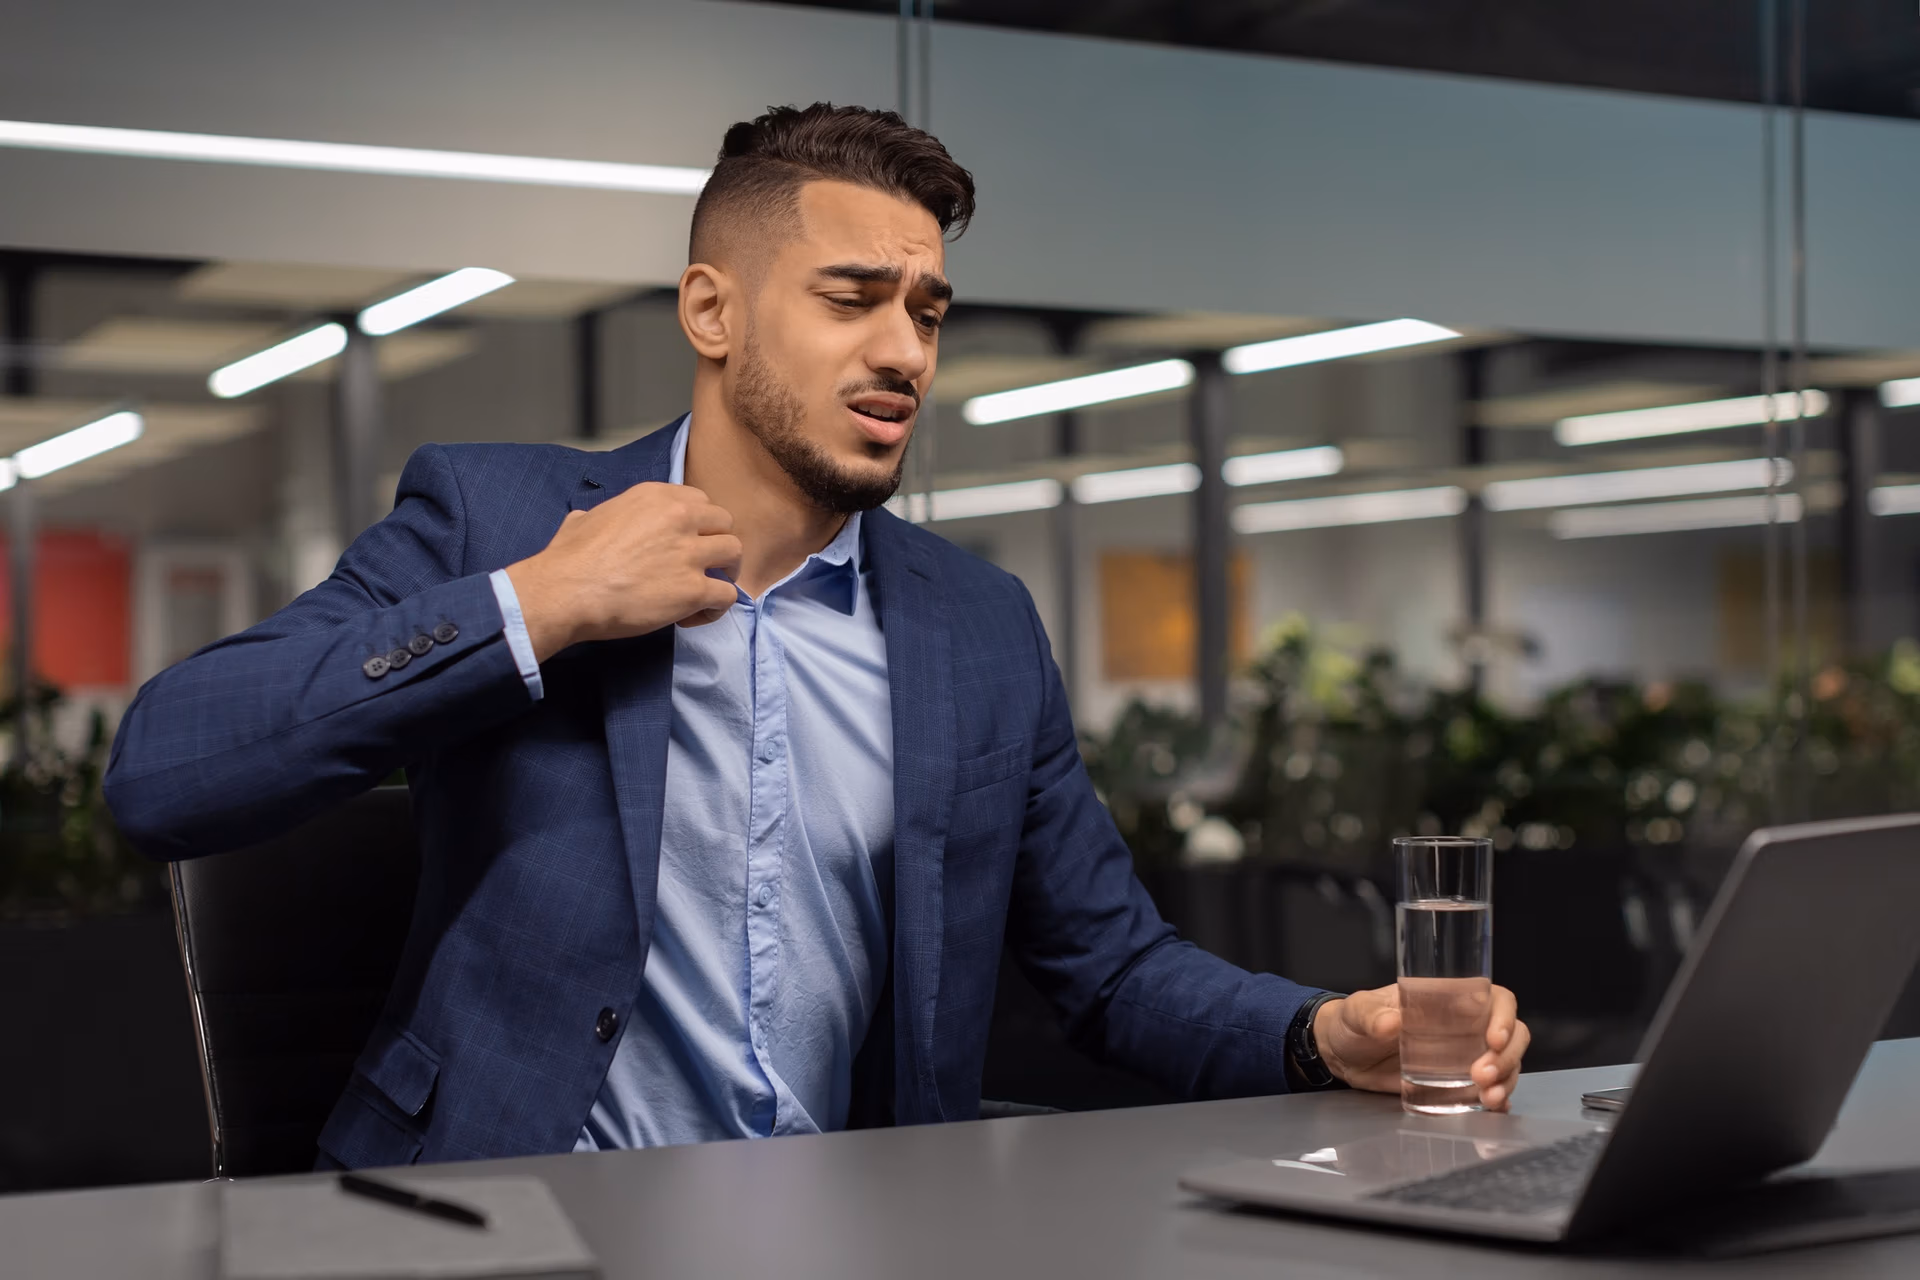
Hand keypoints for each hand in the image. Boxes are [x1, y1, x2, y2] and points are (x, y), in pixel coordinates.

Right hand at [505, 483, 742, 661]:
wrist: (567, 591)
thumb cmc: (568, 559)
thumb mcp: (583, 520)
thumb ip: (599, 516)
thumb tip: (585, 520)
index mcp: (655, 497)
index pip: (700, 501)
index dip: (699, 524)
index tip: (687, 542)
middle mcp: (679, 518)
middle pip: (724, 523)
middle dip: (717, 544)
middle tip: (702, 565)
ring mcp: (689, 553)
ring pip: (735, 553)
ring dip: (724, 572)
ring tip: (705, 591)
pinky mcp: (694, 589)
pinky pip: (728, 595)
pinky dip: (716, 607)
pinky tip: (694, 615)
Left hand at [1312, 983, 1529, 1110]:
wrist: (1342, 1055)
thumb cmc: (1353, 1022)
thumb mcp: (1356, 1012)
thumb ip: (1370, 1015)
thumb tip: (1390, 1022)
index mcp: (1448, 1000)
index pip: (1495, 999)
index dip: (1504, 1017)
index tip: (1494, 1039)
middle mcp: (1465, 1027)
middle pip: (1512, 1035)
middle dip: (1506, 1057)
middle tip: (1481, 1076)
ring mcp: (1464, 1056)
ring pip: (1506, 1064)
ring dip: (1506, 1081)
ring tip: (1487, 1099)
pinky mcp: (1457, 1084)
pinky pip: (1491, 1090)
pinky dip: (1499, 1100)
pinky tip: (1493, 1109)